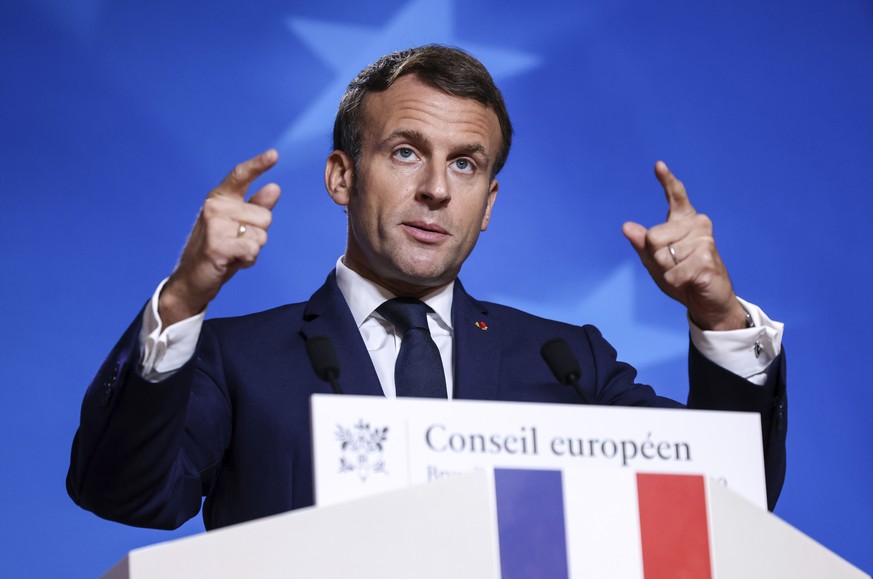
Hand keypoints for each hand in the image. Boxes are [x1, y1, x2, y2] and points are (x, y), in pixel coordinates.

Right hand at [159, 150, 280, 325]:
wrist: (192, 279)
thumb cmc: (218, 249)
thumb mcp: (239, 226)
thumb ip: (256, 206)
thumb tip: (274, 187)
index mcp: (220, 198)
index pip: (240, 176)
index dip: (258, 164)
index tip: (274, 154)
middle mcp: (215, 206)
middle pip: (265, 215)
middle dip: (258, 234)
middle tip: (236, 243)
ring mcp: (214, 224)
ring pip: (261, 234)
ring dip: (253, 249)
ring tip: (233, 252)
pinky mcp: (217, 244)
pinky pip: (253, 249)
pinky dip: (248, 260)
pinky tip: (232, 261)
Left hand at [621, 161, 745, 330]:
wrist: (707, 301)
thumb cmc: (681, 278)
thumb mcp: (655, 262)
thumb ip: (642, 245)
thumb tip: (626, 227)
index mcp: (684, 221)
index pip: (675, 197)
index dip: (667, 181)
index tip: (659, 165)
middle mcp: (697, 224)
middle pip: (653, 237)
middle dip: (656, 258)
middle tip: (675, 266)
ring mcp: (704, 240)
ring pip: (663, 255)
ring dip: (668, 271)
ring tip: (685, 272)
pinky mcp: (707, 258)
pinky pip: (674, 272)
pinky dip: (675, 281)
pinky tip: (690, 280)